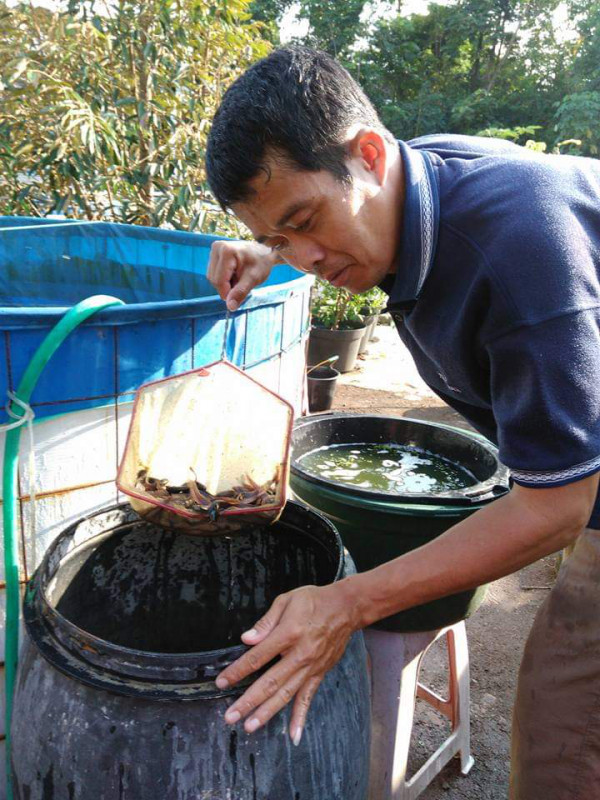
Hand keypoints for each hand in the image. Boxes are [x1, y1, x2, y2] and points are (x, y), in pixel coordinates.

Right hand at [207, 240, 278, 310]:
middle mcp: (217, 248)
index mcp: (226, 251)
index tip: (240, 294)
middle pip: (214, 279)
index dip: (227, 292)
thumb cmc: (261, 263)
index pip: (219, 281)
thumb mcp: (253, 279)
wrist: (263, 252)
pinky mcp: (214, 254)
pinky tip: (233, 274)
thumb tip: (230, 307)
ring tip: (238, 276)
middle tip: (242, 282)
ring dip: (225, 283)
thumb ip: (240, 292)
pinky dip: (223, 278)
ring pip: (212, 277)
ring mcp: (214, 250)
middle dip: (227, 287)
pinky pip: (213, 273)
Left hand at [215, 580, 358, 744]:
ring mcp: (310, 667)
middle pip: (269, 682)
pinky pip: (308, 698)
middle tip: (230, 716)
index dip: (237, 671)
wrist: (346, 608)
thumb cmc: (313, 600)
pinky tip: (293, 736)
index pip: (257, 656)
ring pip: (286, 694)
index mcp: (288, 633)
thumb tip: (246, 639)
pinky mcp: (320, 673)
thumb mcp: (287, 600)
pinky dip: (300, 717)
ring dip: (267, 712)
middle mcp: (299, 654)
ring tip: (250, 726)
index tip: (221, 682)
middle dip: (248, 701)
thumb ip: (266, 622)